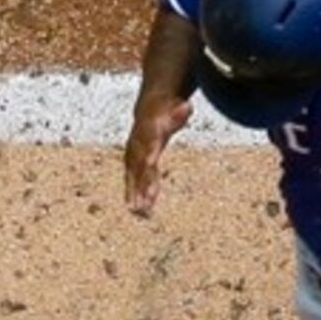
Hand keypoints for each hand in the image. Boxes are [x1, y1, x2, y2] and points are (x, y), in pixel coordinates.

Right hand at [123, 96, 192, 215]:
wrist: (149, 111)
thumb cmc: (166, 112)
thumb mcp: (176, 109)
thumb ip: (180, 112)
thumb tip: (188, 107)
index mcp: (149, 133)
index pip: (149, 147)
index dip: (149, 157)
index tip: (150, 167)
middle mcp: (138, 146)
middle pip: (140, 167)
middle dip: (142, 185)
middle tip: (144, 203)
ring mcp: (133, 155)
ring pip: (133, 177)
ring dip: (135, 194)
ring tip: (137, 212)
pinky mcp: (132, 164)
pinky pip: (132, 180)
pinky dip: (133, 194)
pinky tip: (135, 210)